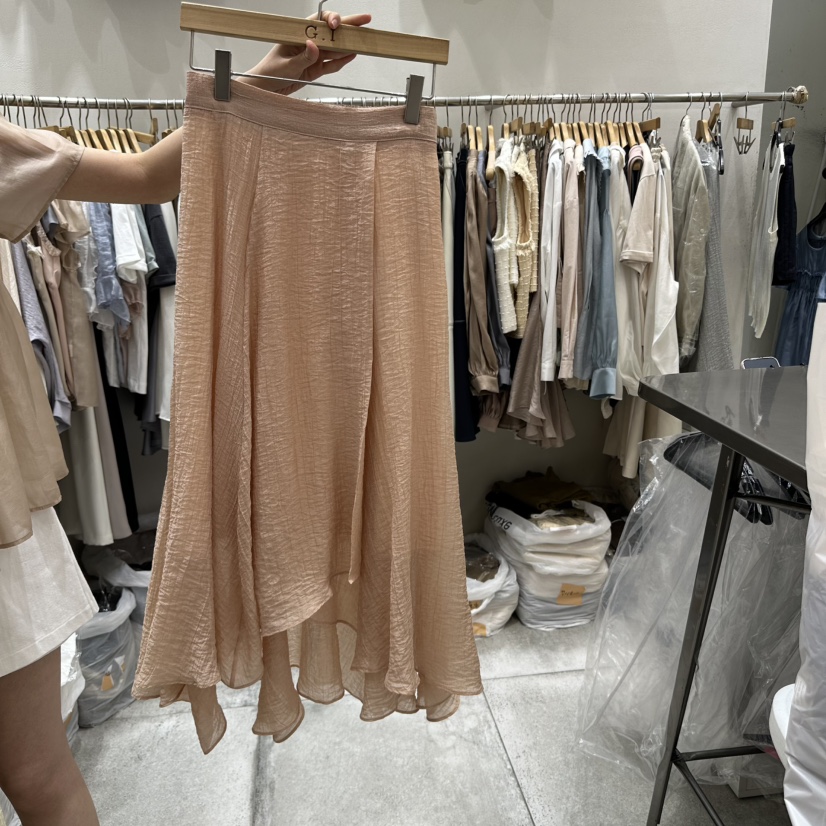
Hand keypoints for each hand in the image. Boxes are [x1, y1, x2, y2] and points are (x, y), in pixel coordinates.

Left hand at [242, 10, 371, 95]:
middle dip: (348, 25)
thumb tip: (314, 46)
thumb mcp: (286, 65)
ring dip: (348, 44)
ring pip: (334, 48)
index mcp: (298, 34)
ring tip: (363, 40)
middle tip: (365, 20)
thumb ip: (302, 57)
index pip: (318, 21)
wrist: (265, 89)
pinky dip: (342, 61)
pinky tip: (352, 55)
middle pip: (331, 32)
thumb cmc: (269, 72)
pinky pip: (331, 64)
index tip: (337, 24)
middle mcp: (308, 42)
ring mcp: (313, 56)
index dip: (331, 19)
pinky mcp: (315, 69)